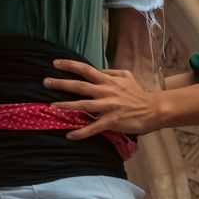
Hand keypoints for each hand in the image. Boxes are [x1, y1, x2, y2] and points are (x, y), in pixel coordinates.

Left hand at [44, 58, 161, 137]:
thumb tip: (97, 69)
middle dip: (61, 83)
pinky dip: (81, 132)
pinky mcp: (111, 121)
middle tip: (45, 82)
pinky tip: (69, 135)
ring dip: (66, 106)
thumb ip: (110, 71)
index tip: (55, 63)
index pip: (86, 69)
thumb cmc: (138, 93)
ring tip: (51, 106)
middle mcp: (105, 91)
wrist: (153, 110)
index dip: (70, 65)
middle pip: (79, 86)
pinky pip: (93, 127)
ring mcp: (108, 106)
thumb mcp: (126, 76)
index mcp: (108, 80)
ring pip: (83, 105)